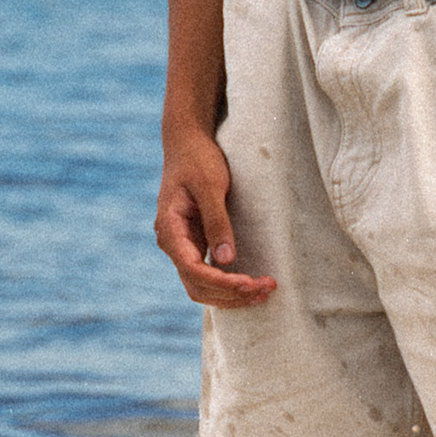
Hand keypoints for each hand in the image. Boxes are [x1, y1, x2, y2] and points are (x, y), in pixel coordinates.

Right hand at [156, 129, 275, 306]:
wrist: (187, 142)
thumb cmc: (197, 159)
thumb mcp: (211, 185)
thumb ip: (217, 222)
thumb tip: (227, 260)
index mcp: (170, 229)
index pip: (192, 269)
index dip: (221, 282)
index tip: (248, 283)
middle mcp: (173, 243)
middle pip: (197, 285)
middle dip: (230, 294)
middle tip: (265, 290)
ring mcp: (183, 245)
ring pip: (202, 285)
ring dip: (230, 294)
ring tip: (263, 291)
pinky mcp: (195, 242)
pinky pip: (209, 273)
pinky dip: (228, 283)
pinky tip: (251, 284)